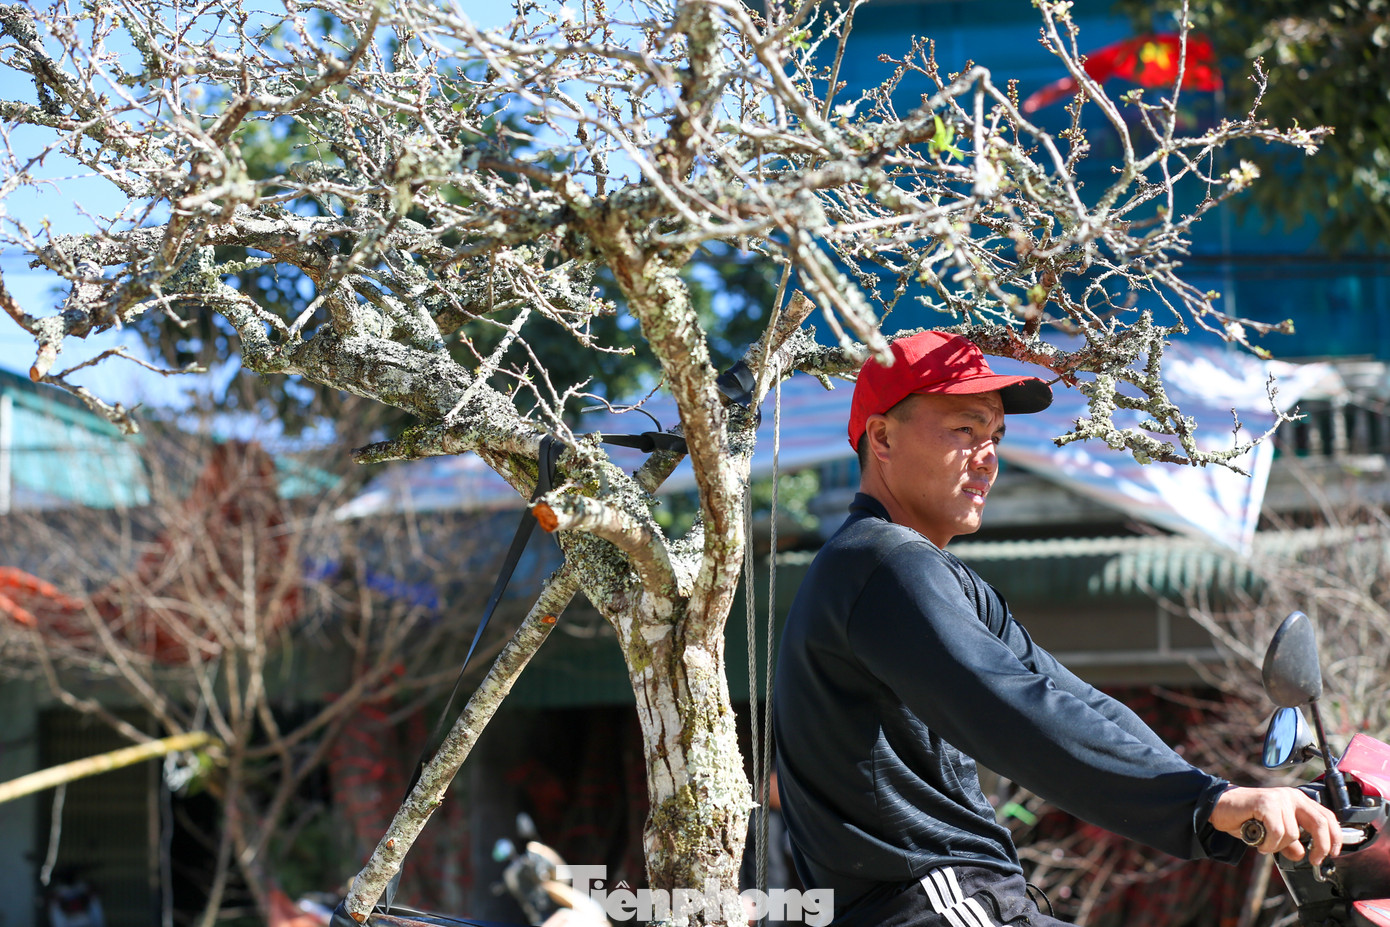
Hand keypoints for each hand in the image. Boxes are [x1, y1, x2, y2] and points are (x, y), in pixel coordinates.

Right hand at [1209, 786, 1342, 866]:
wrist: (1219, 808)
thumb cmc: (1245, 818)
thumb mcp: (1274, 833)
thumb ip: (1291, 843)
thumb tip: (1303, 854)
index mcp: (1297, 800)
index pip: (1327, 817)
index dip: (1335, 837)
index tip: (1332, 854)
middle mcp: (1291, 796)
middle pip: (1320, 823)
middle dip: (1320, 847)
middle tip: (1313, 860)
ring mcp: (1279, 798)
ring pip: (1293, 834)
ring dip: (1279, 846)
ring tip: (1265, 844)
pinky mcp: (1266, 803)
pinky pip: (1277, 832)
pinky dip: (1269, 843)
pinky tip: (1259, 842)